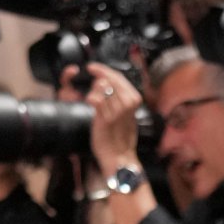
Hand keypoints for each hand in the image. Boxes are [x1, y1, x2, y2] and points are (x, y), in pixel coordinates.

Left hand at [76, 61, 142, 176]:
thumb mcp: (126, 113)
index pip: (119, 77)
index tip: (94, 67)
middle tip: (90, 71)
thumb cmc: (120, 136)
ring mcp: (118, 110)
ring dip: (94, 89)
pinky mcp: (106, 118)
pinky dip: (90, 97)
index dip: (104, 69)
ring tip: (94, 99)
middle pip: (110, 78)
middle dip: (98, 72)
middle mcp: (128, 103)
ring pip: (102, 86)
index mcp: (134, 100)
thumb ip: (120, 97)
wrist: (119, 156)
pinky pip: (96, 98)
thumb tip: (107, 81)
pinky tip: (89, 102)